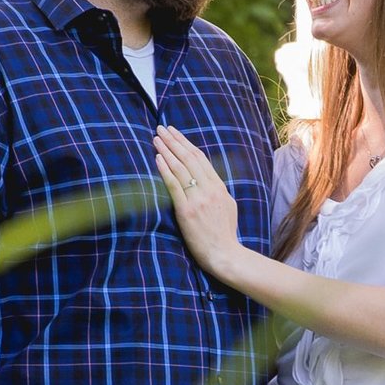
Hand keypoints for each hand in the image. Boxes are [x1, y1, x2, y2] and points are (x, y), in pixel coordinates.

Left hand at [153, 124, 252, 285]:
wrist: (226, 255)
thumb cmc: (225, 236)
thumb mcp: (228, 207)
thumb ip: (218, 192)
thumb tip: (209, 182)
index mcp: (218, 187)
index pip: (200, 159)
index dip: (186, 143)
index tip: (175, 133)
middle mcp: (209, 189)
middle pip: (189, 158)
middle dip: (174, 140)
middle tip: (161, 128)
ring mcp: (198, 199)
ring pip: (180, 168)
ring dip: (167, 150)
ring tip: (156, 138)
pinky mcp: (187, 211)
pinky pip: (174, 185)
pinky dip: (165, 170)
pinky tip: (157, 158)